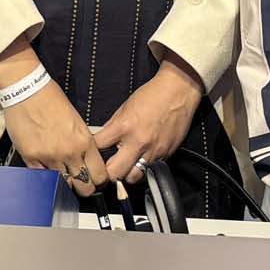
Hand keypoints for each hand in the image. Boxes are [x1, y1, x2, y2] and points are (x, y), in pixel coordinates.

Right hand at [0, 59, 107, 197]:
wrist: (27, 90)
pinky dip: (46, 177)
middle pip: (84, 187)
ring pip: (63, 185)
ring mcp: (49, 157)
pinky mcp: (31, 158)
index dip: (98, 180)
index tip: (95, 180)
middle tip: (81, 182)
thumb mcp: (77, 121)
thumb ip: (83, 143)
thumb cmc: (50, 99)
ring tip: (62, 174)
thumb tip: (86, 159)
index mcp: (84, 141)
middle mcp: (69, 152)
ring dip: (65, 183)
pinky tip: (47, 169)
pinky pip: (42, 178)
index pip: (99, 175)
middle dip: (84, 187)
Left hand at [93, 59, 203, 183]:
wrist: (178, 91)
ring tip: (125, 167)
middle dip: (108, 174)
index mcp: (124, 127)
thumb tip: (101, 141)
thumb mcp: (124, 108)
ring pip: (134, 178)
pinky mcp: (166, 155)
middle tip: (106, 170)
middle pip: (115, 173)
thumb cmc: (152, 96)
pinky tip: (141, 160)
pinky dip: (144, 169)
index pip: (99, 147)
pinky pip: (151, 170)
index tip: (92, 154)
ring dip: (127, 175)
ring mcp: (153, 151)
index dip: (92, 151)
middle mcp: (138, 142)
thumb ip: (112, 127)